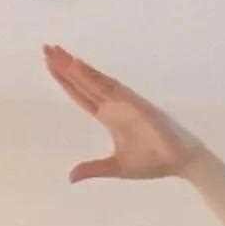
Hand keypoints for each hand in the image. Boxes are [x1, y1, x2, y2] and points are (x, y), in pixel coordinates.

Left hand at [42, 45, 205, 182]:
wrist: (179, 161)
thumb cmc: (153, 162)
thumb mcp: (116, 168)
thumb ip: (93, 169)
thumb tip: (71, 177)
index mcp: (108, 117)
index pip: (81, 95)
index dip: (65, 81)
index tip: (49, 66)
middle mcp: (113, 105)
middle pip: (83, 82)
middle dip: (64, 66)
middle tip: (45, 48)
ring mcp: (123, 101)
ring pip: (93, 80)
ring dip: (75, 66)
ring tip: (56, 51)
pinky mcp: (133, 102)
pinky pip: (109, 87)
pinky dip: (93, 76)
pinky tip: (78, 65)